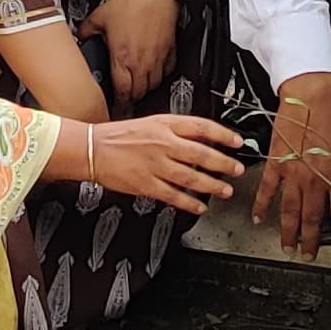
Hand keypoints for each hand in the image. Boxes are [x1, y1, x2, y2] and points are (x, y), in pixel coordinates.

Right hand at [79, 113, 244, 213]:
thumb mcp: (152, 122)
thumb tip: (204, 137)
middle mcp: (162, 143)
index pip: (202, 127)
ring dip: (211, 185)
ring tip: (225, 190)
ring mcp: (154, 165)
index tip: (238, 142)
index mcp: (165, 124)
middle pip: (201, 154)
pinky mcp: (145, 184)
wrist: (93, 149)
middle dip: (223, 163)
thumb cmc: (120, 135)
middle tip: (238, 169)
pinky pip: (172, 195)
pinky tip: (200, 207)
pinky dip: (189, 203)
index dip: (223, 134)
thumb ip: (177, 130)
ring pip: (190, 177)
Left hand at [83, 0, 179, 105]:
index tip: (114, 106)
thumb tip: (80, 35)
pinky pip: (167, 71)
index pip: (121, 92)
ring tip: (137, 86)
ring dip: (145, 88)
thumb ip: (86, 30)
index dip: (117, 104)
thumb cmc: (131, 3)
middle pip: (138, 93)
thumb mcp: (100, 16)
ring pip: (153, 85)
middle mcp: (141, 62)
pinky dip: (160, 75)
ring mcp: (157, 58)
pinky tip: (153, 71)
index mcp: (123, 57)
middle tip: (124, 98)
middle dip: (130, 98)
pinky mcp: (169, 51)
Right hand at [254, 72, 330, 263]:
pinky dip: (262, 206)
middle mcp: (314, 180)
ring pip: (290, 211)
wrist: (311, 93)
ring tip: (288, 247)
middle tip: (309, 256)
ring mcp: (292, 173)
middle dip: (312, 242)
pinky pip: (268, 190)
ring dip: (289, 232)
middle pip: (313, 219)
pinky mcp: (275, 163)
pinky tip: (259, 218)